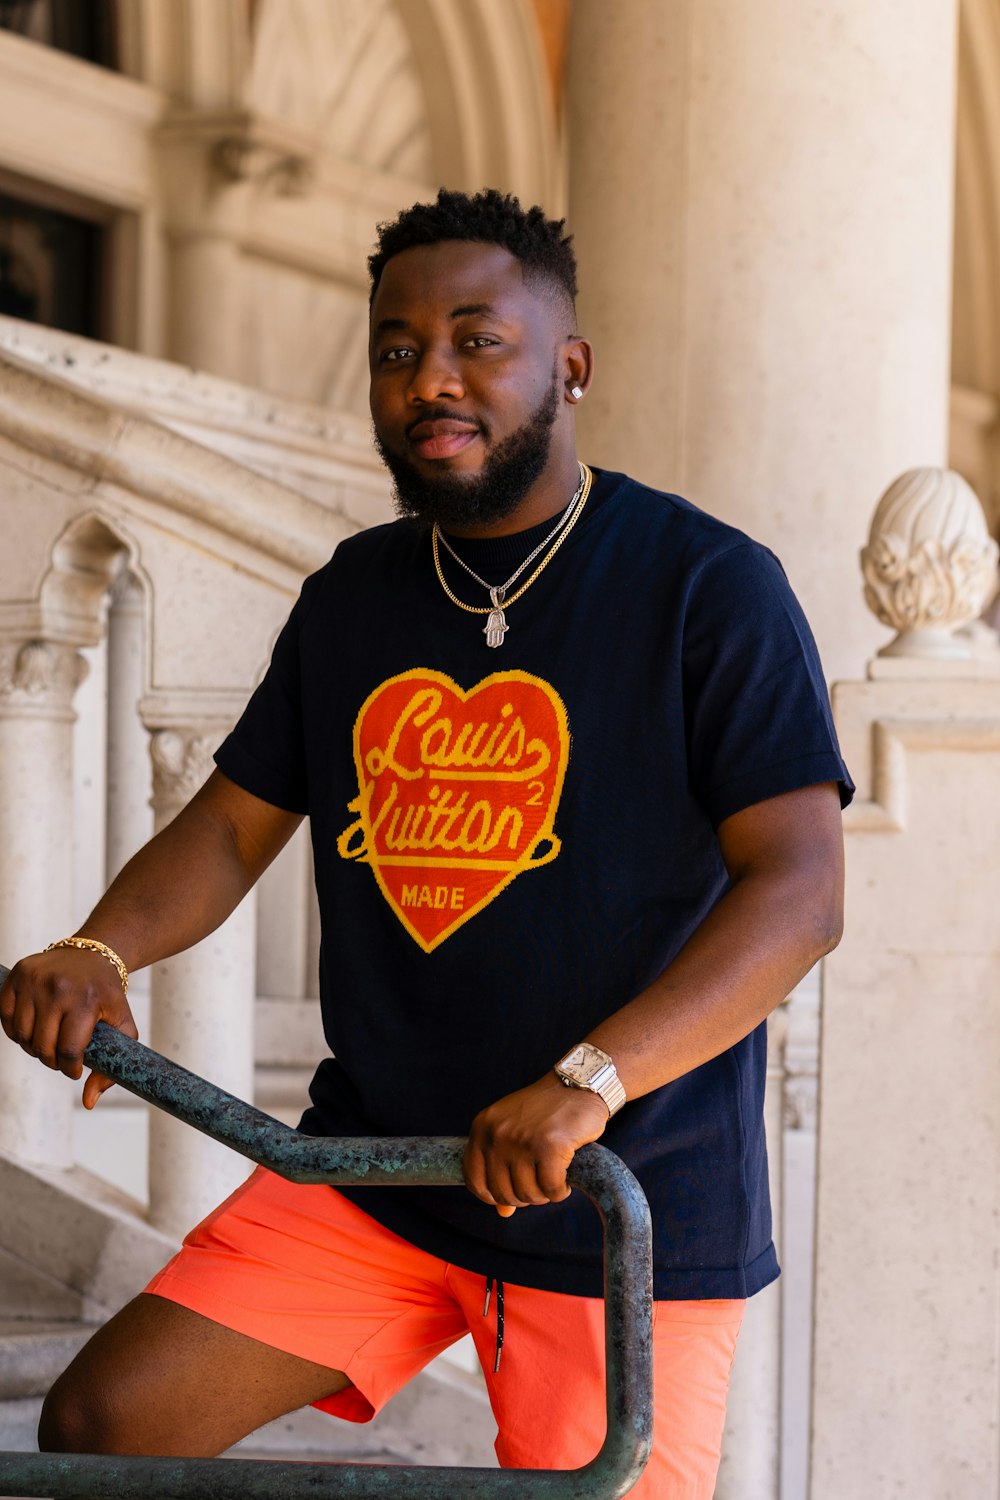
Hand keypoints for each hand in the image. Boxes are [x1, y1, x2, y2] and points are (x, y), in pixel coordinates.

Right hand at [0, 948, 138, 1108]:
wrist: (93, 953)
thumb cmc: (106, 994)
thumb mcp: (121, 1024)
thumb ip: (110, 1068)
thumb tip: (88, 1103)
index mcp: (86, 1000)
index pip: (68, 1050)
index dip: (69, 1069)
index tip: (74, 1069)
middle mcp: (58, 988)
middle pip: (42, 1047)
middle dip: (51, 1060)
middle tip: (61, 1056)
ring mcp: (35, 980)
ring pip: (22, 1035)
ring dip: (33, 1047)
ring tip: (48, 1042)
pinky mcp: (17, 974)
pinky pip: (6, 1018)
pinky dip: (16, 1031)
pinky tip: (33, 1029)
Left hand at [463, 1072, 609, 1216]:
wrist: (578, 1085)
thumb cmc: (547, 1110)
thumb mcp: (515, 1132)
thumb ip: (503, 1168)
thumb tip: (502, 1212)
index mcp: (483, 1128)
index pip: (475, 1181)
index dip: (492, 1197)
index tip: (510, 1197)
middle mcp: (498, 1134)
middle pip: (503, 1193)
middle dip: (524, 1197)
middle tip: (540, 1186)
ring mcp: (522, 1140)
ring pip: (528, 1193)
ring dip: (544, 1195)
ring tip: (553, 1180)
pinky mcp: (550, 1146)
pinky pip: (551, 1189)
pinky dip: (560, 1192)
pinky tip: (565, 1182)